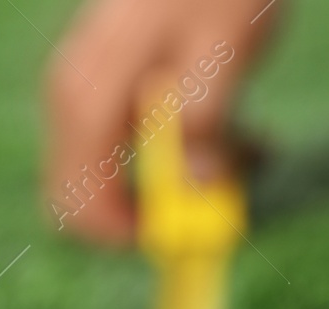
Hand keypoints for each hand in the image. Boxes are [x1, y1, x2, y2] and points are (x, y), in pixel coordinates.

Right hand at [42, 0, 276, 243]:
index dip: (132, 235)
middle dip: (164, 208)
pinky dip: (186, 146)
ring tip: (256, 147)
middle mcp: (72, 98)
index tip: (193, 230)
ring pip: (123, 171)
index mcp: (85, 98)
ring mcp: (89, 87)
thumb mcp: (222, 53)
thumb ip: (204, 127)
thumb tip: (196, 192)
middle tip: (234, 190)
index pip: (77, 207)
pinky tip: (238, 123)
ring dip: (188, 176)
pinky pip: (138, 140)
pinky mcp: (115, 79)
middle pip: (96, 195)